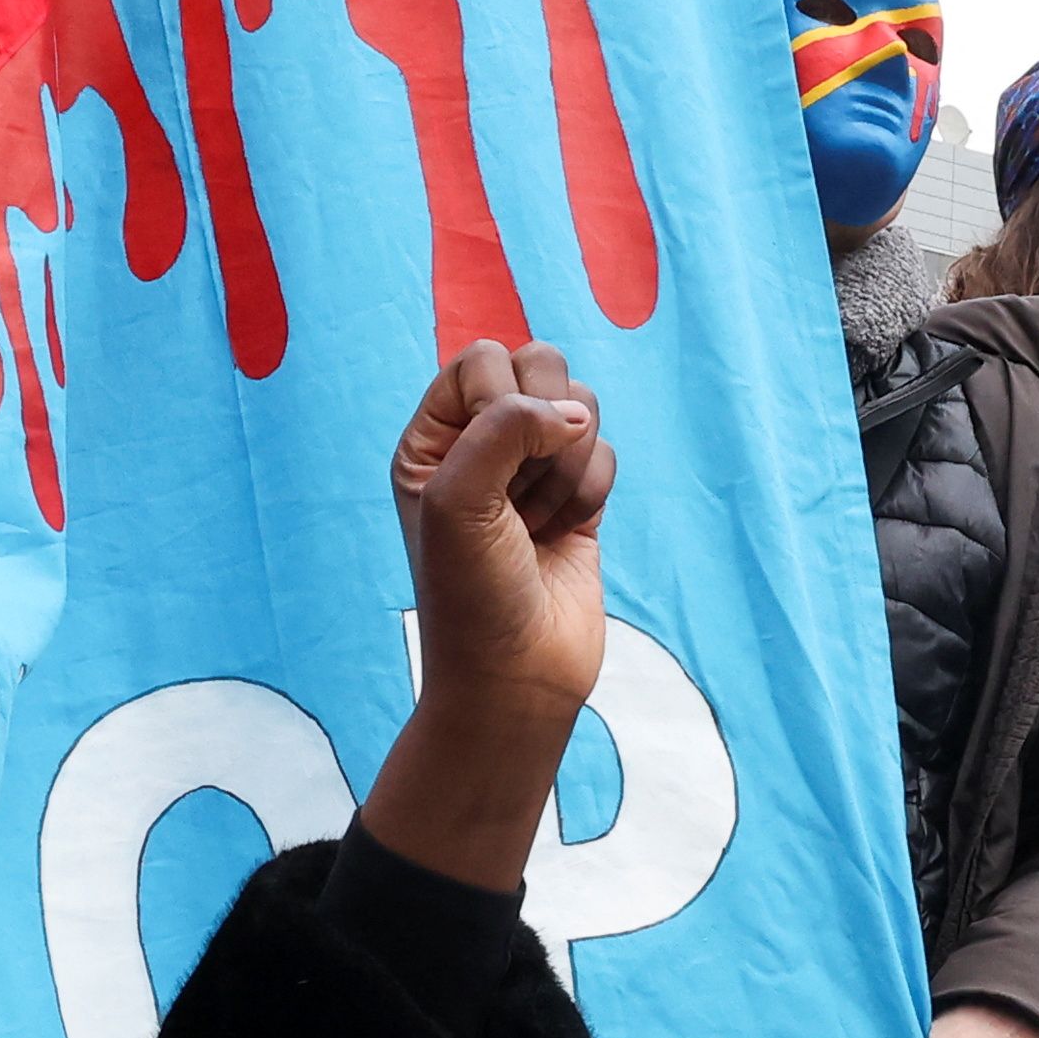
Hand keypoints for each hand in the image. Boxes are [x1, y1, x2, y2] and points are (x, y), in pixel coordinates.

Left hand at [365, 339, 615, 892]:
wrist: (515, 678)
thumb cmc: (471, 595)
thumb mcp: (459, 500)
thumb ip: (506, 427)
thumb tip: (575, 410)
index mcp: (433, 439)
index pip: (482, 360)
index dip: (503, 396)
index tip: (496, 460)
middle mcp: (480, 446)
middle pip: (539, 366)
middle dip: (545, 424)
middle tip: (521, 491)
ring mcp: (532, 471)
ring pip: (581, 407)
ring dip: (569, 465)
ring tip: (539, 521)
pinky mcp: (579, 498)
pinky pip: (605, 452)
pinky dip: (592, 491)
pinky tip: (565, 536)